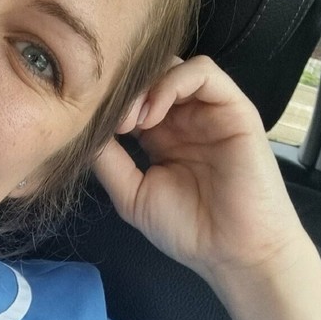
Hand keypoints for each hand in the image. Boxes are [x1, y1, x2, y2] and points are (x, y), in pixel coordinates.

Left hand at [91, 55, 312, 290]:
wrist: (234, 251)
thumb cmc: (188, 229)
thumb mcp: (132, 195)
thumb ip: (109, 162)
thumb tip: (85, 130)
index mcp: (161, 138)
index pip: (131, 100)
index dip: (110, 106)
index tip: (94, 128)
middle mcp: (184, 120)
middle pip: (150, 78)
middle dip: (125, 92)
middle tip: (112, 122)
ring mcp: (208, 112)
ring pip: (173, 68)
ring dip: (146, 86)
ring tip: (132, 121)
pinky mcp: (233, 107)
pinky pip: (203, 72)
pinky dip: (172, 83)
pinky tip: (152, 114)